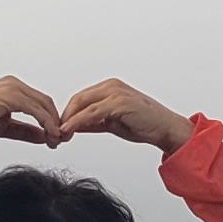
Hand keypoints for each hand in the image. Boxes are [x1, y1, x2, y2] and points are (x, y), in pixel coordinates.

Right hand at [0, 75, 64, 146]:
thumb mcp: (6, 127)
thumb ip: (26, 130)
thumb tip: (44, 136)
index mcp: (13, 88)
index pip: (41, 101)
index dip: (51, 119)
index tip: (56, 135)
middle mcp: (15, 84)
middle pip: (46, 102)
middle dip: (56, 122)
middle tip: (59, 140)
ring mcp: (13, 88)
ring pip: (43, 105)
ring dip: (53, 124)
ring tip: (55, 141)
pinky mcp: (11, 96)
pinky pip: (36, 110)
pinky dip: (46, 123)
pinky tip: (49, 135)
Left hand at [55, 80, 188, 152]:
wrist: (166, 128)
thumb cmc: (144, 124)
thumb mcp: (112, 123)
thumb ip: (93, 122)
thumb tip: (74, 127)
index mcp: (110, 87)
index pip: (80, 98)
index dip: (67, 114)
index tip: (60, 129)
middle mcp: (111, 86)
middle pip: (78, 99)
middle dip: (64, 117)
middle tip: (56, 134)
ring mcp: (115, 92)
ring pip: (82, 104)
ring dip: (68, 121)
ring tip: (60, 135)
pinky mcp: (119, 102)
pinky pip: (91, 113)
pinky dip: (77, 122)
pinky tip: (69, 131)